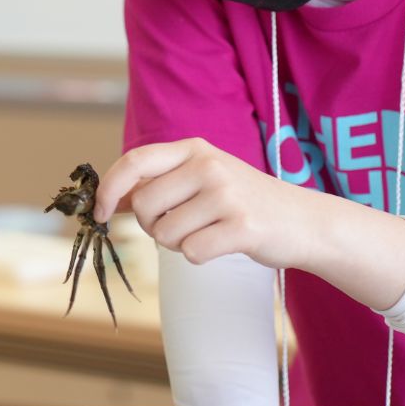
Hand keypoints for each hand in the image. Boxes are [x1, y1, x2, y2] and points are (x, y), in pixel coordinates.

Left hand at [95, 137, 404, 308]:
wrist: (304, 221)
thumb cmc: (244, 202)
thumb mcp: (204, 177)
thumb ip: (161, 182)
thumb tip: (111, 199)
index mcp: (194, 148)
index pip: (134, 162)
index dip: (109, 189)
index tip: (99, 212)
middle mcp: (208, 165)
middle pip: (145, 207)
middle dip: (154, 226)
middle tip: (181, 227)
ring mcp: (226, 194)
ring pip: (166, 234)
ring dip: (179, 244)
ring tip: (209, 232)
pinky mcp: (242, 225)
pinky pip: (192, 253)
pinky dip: (201, 256)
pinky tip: (223, 244)